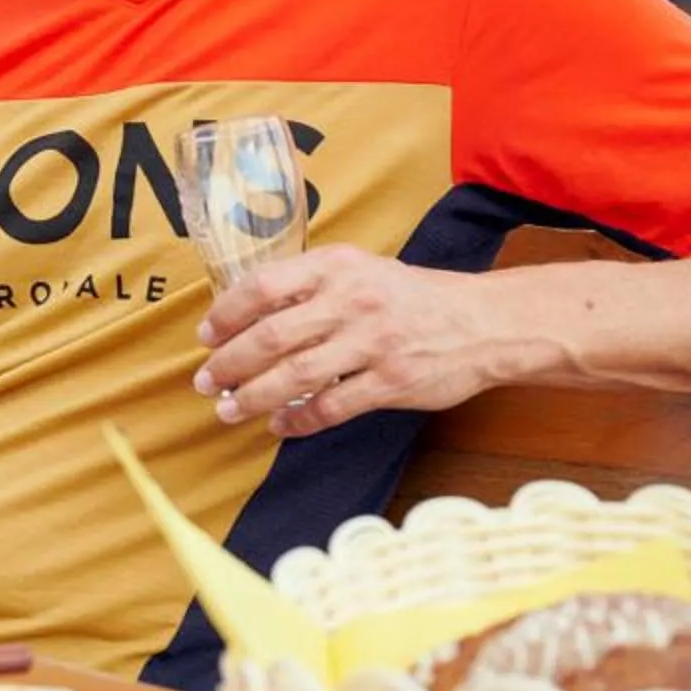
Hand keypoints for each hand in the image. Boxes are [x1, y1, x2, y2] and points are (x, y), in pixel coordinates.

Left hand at [193, 247, 498, 436]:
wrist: (484, 323)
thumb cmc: (410, 298)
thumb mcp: (360, 272)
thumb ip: (310, 287)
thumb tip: (247, 316)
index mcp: (337, 266)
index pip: (264, 286)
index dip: (226, 313)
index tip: (207, 336)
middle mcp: (352, 300)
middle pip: (271, 335)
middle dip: (230, 363)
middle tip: (206, 380)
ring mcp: (373, 343)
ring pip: (295, 375)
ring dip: (253, 396)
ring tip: (228, 409)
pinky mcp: (392, 382)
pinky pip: (332, 407)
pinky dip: (299, 420)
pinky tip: (279, 425)